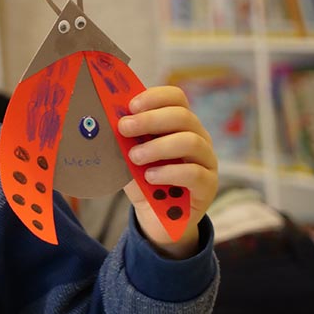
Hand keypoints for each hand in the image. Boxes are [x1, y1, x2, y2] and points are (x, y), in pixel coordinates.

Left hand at [117, 85, 218, 258]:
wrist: (155, 216)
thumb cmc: (142, 179)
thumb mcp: (129, 155)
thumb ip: (124, 138)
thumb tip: (105, 119)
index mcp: (178, 124)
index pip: (176, 98)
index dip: (155, 97)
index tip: (131, 106)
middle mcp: (198, 137)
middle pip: (183, 116)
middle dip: (150, 119)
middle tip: (124, 128)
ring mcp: (206, 161)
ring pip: (190, 142)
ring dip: (158, 147)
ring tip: (134, 157)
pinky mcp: (208, 185)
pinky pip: (194, 173)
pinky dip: (169, 172)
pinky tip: (150, 177)